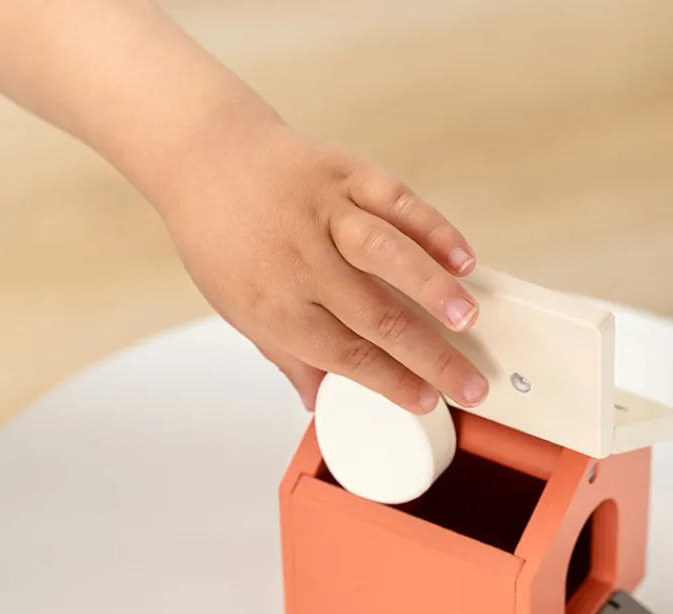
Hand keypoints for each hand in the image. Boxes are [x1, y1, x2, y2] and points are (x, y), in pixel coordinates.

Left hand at [157, 107, 487, 412]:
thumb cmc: (220, 237)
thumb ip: (286, 353)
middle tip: (469, 384)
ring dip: (433, 290)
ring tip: (468, 320)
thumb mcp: (239, 309)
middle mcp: (301, 260)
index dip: (391, 382)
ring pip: (388, 255)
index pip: (344, 355)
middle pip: (377, 317)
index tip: (428, 401)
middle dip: (431, 357)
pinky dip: (433, 228)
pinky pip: (396, 201)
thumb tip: (317, 400)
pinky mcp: (343, 173)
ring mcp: (324, 213)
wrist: (202, 153)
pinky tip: (462, 257)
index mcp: (274, 304)